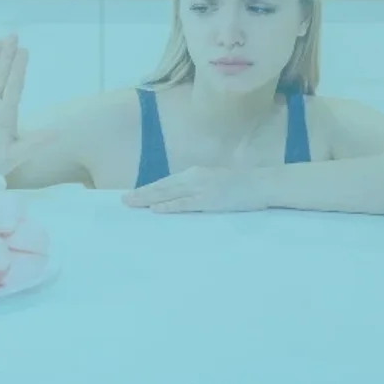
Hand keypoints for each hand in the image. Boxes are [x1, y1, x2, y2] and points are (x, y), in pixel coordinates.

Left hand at [122, 166, 270, 212]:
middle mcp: (194, 178)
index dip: (149, 188)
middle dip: (142, 194)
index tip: (133, 194)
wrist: (260, 184)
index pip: (166, 182)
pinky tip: (155, 209)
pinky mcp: (207, 200)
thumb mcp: (214, 182)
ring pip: (168, 194)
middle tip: (123, 201)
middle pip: (162, 187)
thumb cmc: (240, 185)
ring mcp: (200, 189)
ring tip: (132, 204)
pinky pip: (183, 204)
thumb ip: (198, 187)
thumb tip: (181, 197)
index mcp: (195, 173)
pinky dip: (168, 206)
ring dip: (148, 199)